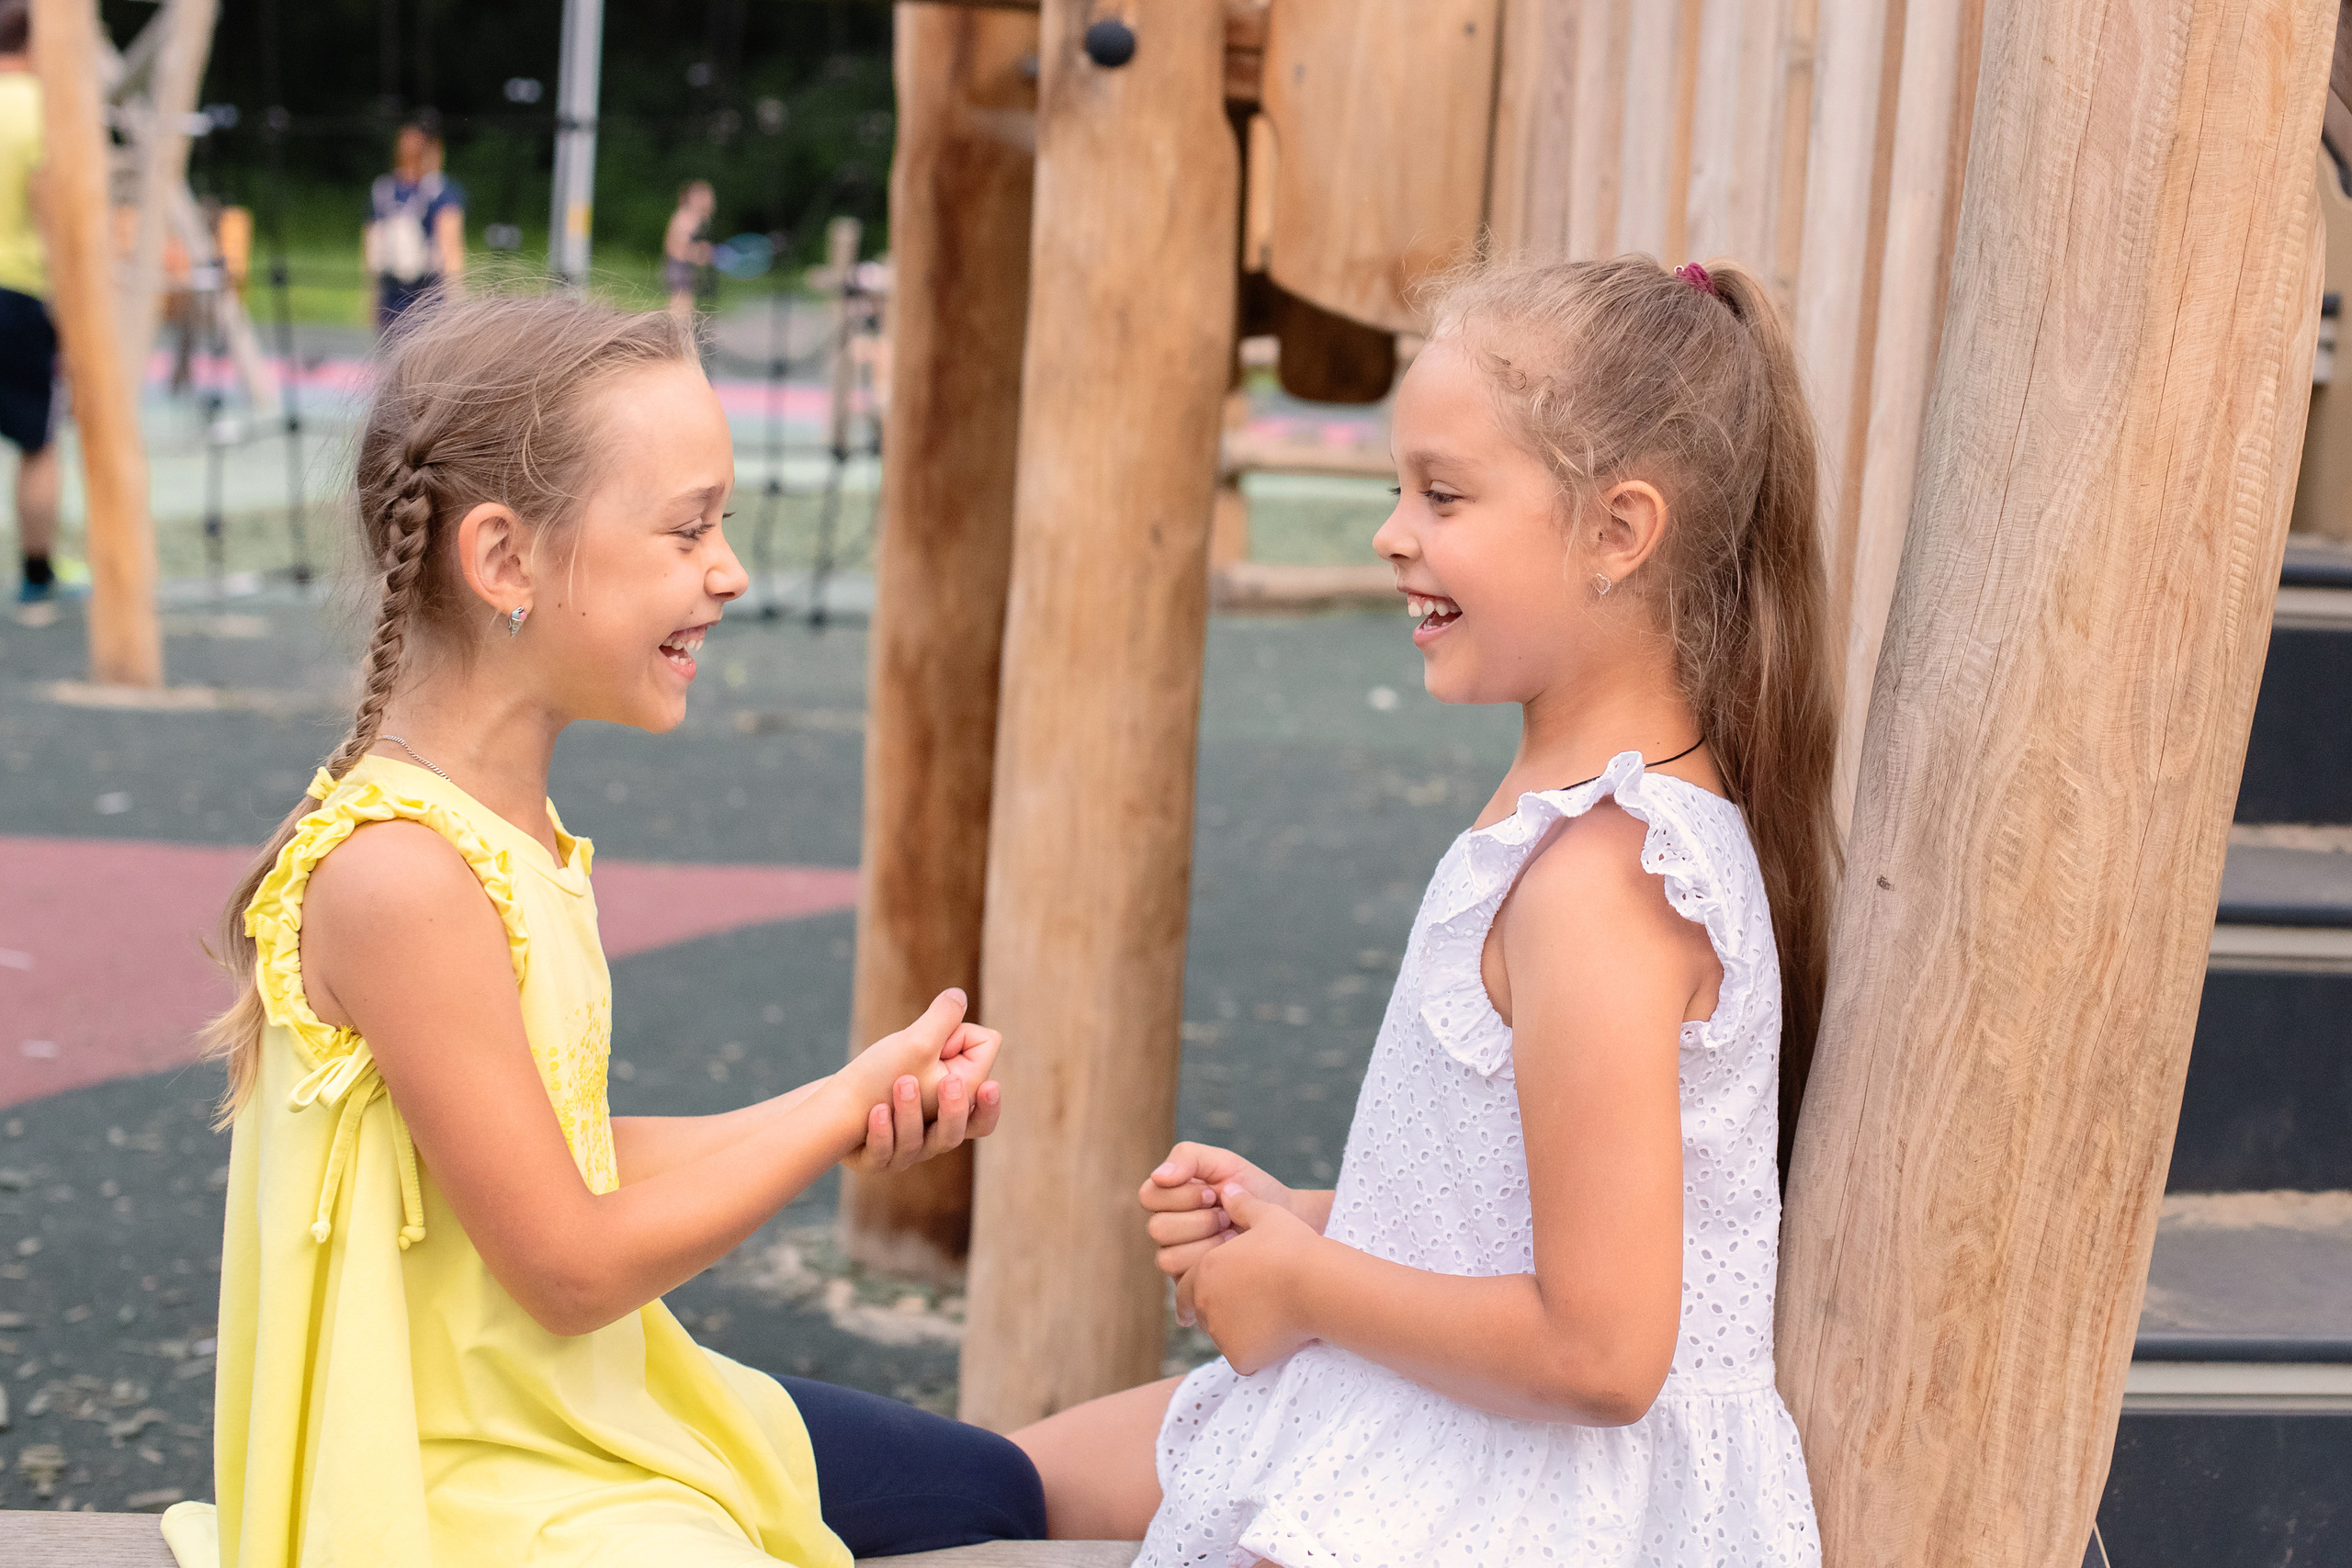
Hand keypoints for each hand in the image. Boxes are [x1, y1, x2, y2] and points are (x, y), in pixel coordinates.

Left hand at [834, 989, 1003, 1172]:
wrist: (837, 1102)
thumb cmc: (884, 1070)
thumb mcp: (917, 1043)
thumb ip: (943, 1021)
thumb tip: (959, 996)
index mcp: (956, 1104)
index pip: (985, 1101)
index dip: (980, 1086)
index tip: (972, 1071)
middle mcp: (937, 1132)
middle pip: (958, 1133)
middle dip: (955, 1110)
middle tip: (952, 1083)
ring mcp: (908, 1149)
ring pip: (918, 1143)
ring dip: (910, 1113)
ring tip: (902, 1082)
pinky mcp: (878, 1159)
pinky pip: (883, 1152)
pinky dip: (881, 1132)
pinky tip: (877, 1111)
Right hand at [1139, 1143, 1297, 1285]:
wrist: (1286, 1220)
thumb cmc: (1251, 1188)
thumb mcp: (1222, 1162)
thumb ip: (1188, 1158)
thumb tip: (1159, 1176)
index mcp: (1167, 1197)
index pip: (1149, 1196)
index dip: (1183, 1195)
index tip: (1214, 1192)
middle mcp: (1167, 1227)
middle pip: (1157, 1228)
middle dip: (1200, 1221)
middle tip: (1226, 1216)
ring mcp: (1177, 1256)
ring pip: (1167, 1257)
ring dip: (1207, 1244)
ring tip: (1232, 1237)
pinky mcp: (1190, 1283)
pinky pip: (1185, 1281)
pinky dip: (1213, 1267)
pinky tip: (1233, 1256)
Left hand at [1177, 1184, 1322, 1374]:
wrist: (1317, 1284)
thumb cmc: (1294, 1248)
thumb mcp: (1268, 1217)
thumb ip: (1244, 1205)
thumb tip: (1229, 1190)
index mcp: (1206, 1271)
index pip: (1186, 1288)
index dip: (1193, 1294)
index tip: (1194, 1305)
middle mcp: (1206, 1302)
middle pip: (1203, 1314)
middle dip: (1218, 1312)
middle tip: (1239, 1311)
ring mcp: (1221, 1332)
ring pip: (1223, 1336)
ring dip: (1235, 1332)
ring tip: (1264, 1322)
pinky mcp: (1239, 1356)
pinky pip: (1241, 1358)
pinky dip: (1253, 1352)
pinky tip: (1274, 1339)